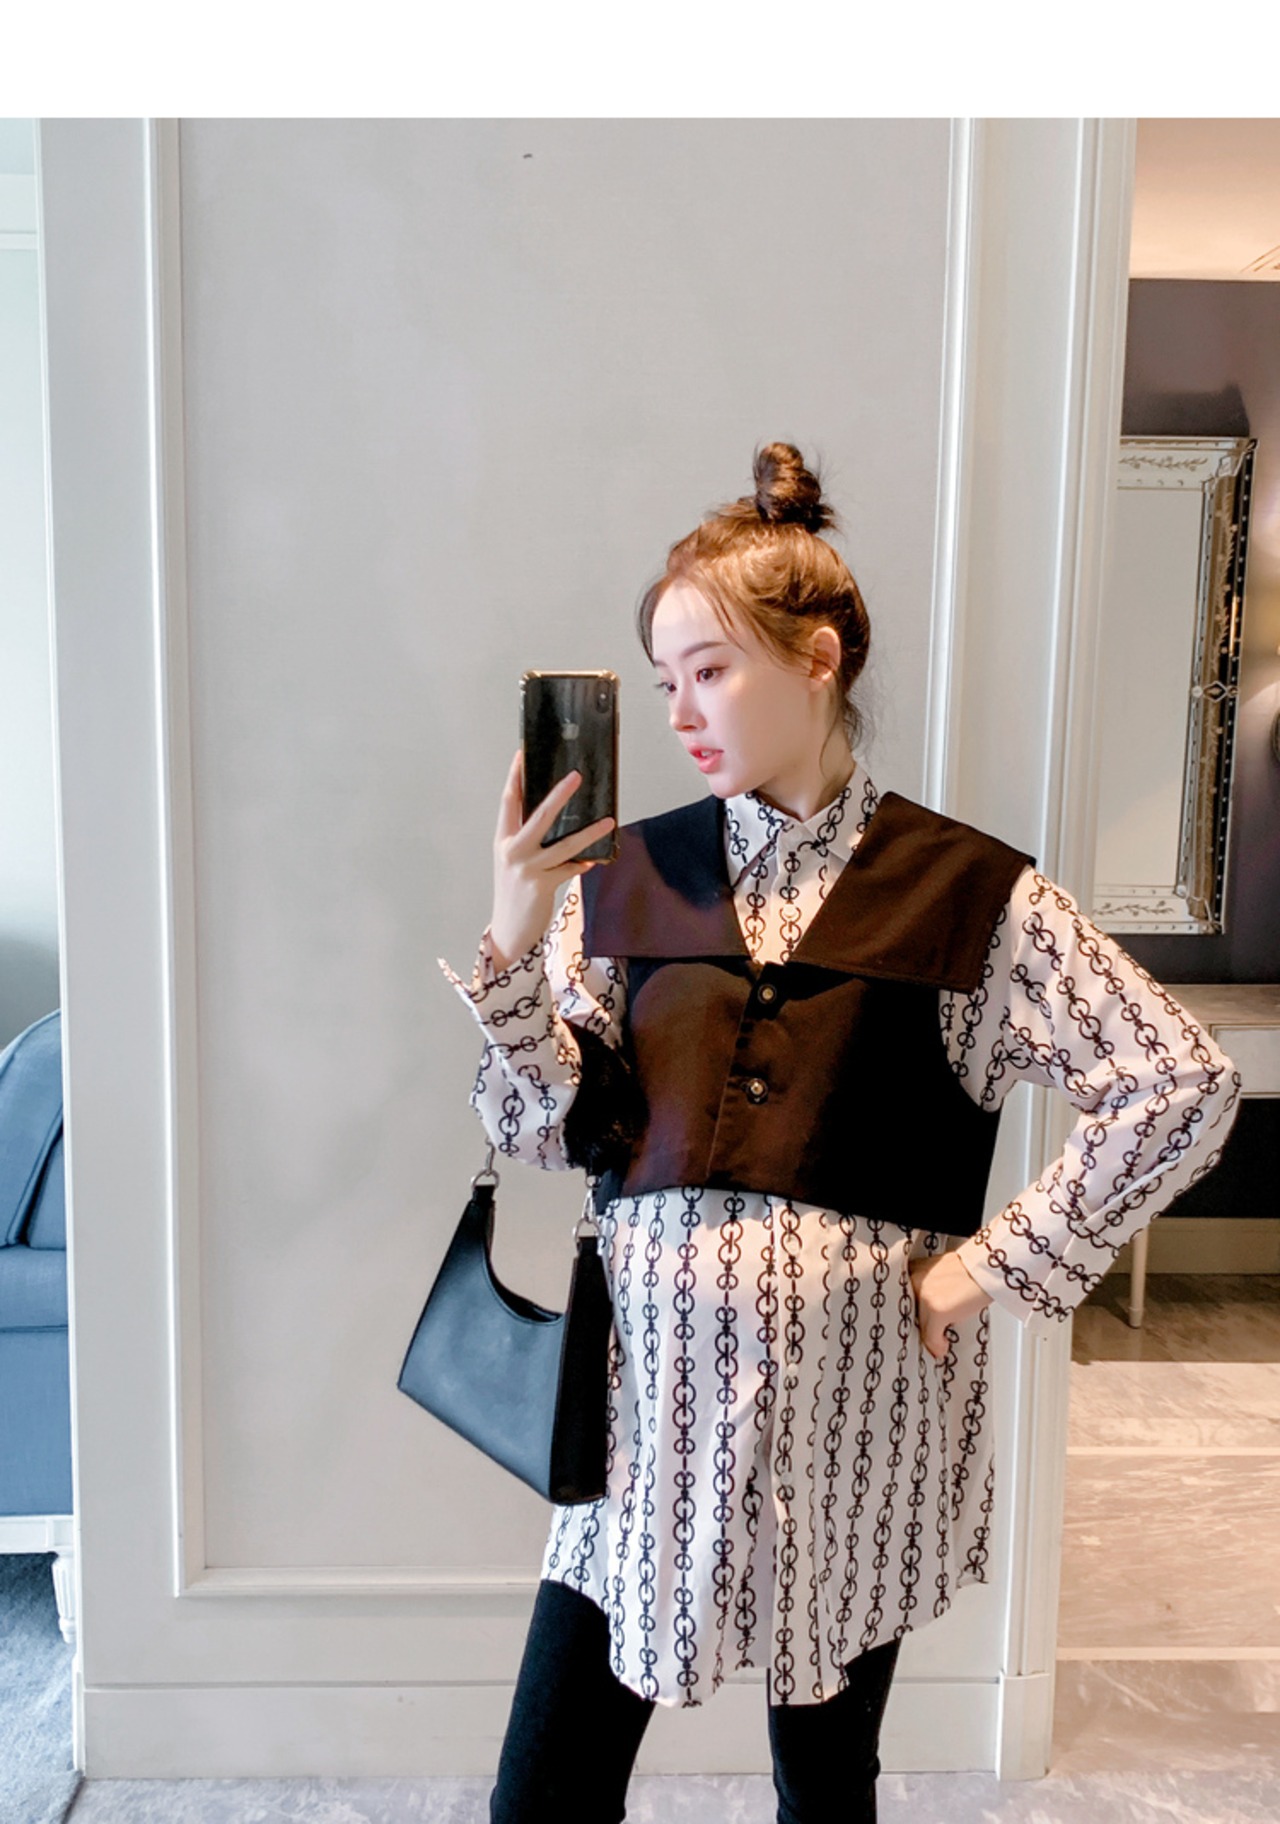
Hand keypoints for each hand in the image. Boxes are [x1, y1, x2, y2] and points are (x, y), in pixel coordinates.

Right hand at [488, 747, 615, 970]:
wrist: (509, 931)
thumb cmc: (515, 892)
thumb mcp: (515, 861)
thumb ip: (529, 839)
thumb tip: (557, 817)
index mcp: (502, 840)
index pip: (508, 801)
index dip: (515, 776)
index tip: (522, 752)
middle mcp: (512, 851)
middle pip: (538, 816)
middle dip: (558, 795)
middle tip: (576, 776)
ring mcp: (526, 869)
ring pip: (564, 845)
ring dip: (589, 833)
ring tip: (608, 821)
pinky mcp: (542, 885)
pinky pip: (570, 868)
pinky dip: (582, 864)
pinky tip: (594, 861)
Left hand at [909, 1250, 991, 1361]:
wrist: (987, 1267)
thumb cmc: (969, 1269)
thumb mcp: (941, 1272)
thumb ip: (930, 1286)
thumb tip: (928, 1311)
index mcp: (914, 1269)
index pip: (903, 1297)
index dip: (910, 1312)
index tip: (916, 1321)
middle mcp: (914, 1280)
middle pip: (908, 1312)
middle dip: (915, 1325)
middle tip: (926, 1334)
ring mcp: (924, 1295)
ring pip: (920, 1325)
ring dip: (929, 1336)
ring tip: (937, 1341)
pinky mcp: (937, 1309)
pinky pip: (931, 1336)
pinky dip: (937, 1345)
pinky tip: (943, 1346)